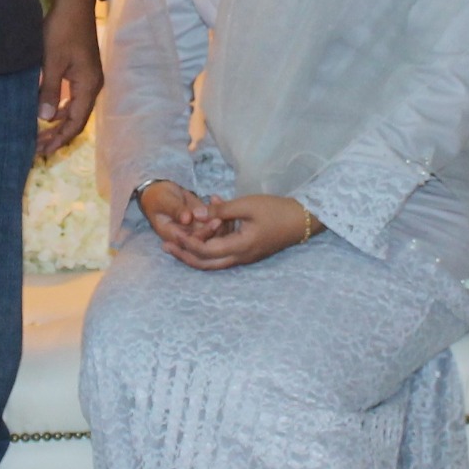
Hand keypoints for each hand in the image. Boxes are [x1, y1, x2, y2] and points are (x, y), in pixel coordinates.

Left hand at [37, 0, 102, 156]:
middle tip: (37, 148)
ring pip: (73, 109)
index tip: (42, 150)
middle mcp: (92, 86)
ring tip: (39, 134)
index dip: (59, 139)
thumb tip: (44, 118)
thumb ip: (49, 90)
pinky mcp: (81, 71)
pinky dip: (59, 108)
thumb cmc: (62, 30)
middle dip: (57, 135)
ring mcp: (87, 78)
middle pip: (76, 119)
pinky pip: (71, 98)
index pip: (75, 122)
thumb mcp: (52, 61)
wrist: (73, 3)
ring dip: (57, 123)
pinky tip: (46, 111)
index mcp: (88, 86)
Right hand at [138, 180, 222, 255]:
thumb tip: (186, 219)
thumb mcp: (164, 202)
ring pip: (213, 232)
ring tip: (221, 204)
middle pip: (206, 240)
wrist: (160, 193)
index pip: (193, 241)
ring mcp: (195, 230)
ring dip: (221, 221)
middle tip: (225, 216)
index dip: (205, 233)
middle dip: (218, 229)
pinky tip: (216, 198)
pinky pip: (214, 222)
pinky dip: (219, 212)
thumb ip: (175, 210)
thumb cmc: (158, 197)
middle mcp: (186, 237)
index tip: (216, 221)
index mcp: (174, 236)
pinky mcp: (202, 223)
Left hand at [158, 194, 321, 271]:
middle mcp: (241, 257)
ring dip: (194, 250)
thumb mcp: (248, 205)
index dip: (187, 243)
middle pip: (206, 264)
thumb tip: (197, 213)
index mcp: (240, 247)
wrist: (303, 220)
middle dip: (184, 255)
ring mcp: (245, 256)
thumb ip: (222, 210)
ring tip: (177, 240)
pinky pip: (223, 251)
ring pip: (213, 260)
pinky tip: (204, 224)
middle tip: (165, 246)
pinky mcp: (248, 250)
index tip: (172, 233)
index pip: (206, 251)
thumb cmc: (277, 210)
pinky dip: (210, 241)